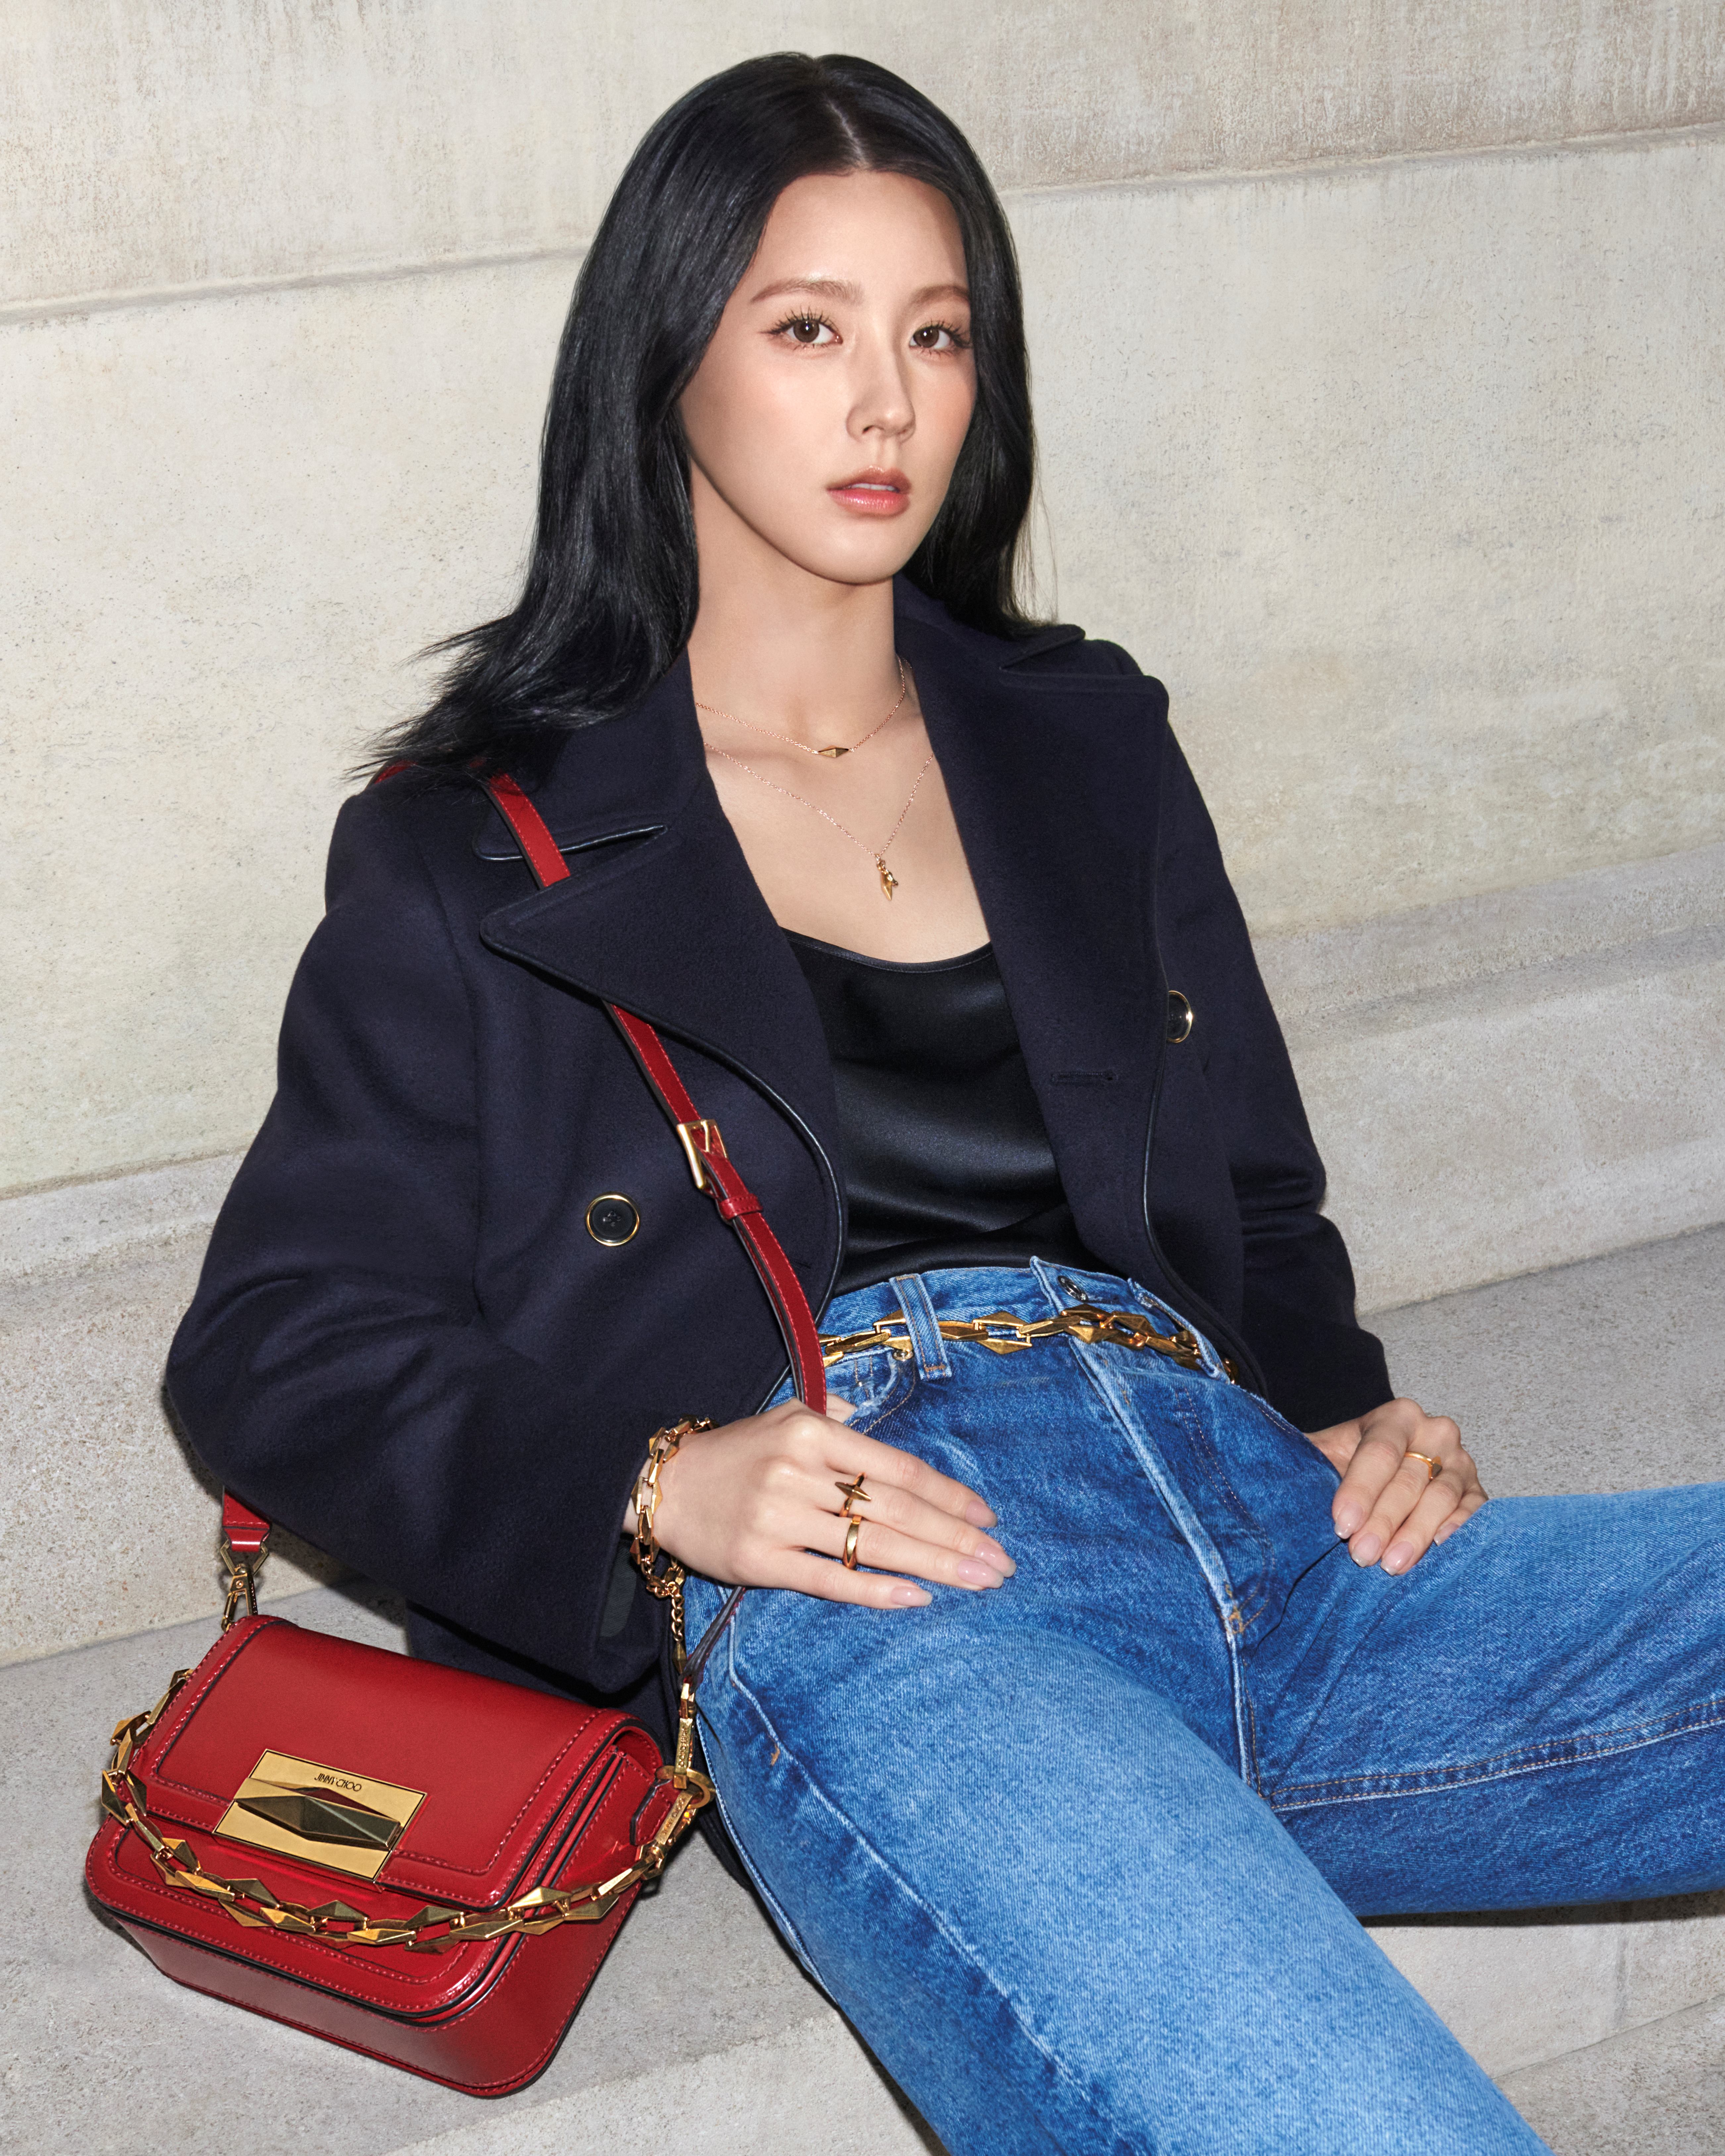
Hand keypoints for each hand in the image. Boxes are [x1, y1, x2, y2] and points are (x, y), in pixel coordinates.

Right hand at [640, 1398, 1013, 1608]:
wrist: (664, 1485)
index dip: (949, 1495)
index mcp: (813, 1432)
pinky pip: (830, 1579)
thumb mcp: (787, 1415)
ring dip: (934, 1566)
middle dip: (957, 1538)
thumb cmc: (737, 1452)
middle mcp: (799, 1472)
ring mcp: (780, 1518)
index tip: (988, 1518)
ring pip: (872, 1545)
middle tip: (1002, 1562)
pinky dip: (877, 1590)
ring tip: (979, 1581)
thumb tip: (877, 1431)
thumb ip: (839, 1421)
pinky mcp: (760, 1561)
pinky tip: (918, 1598)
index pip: (899, 1468)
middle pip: (896, 1510)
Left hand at [1306, 1397, 1487, 1573]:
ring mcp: (1461, 1463)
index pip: (1379, 1451)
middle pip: (1409, 1479)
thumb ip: (1303, 1459)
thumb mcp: (1323, 1455)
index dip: (1359, 1489)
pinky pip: (1474, 1513)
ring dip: (1415, 1534)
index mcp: (1396, 1417)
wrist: (1380, 1479)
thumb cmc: (1346, 1467)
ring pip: (1441, 1499)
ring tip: (1391, 1565)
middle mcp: (1435, 1433)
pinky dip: (1459, 1531)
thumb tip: (1268, 1473)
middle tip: (1360, 1555)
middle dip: (1382, 1520)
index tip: (1340, 1524)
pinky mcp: (1477, 1494)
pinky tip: (1439, 1549)